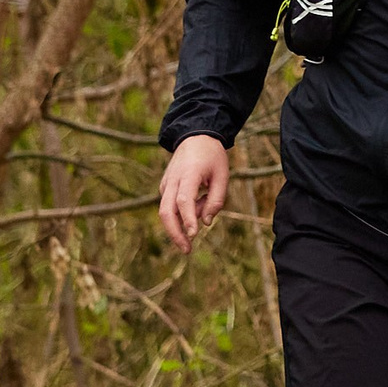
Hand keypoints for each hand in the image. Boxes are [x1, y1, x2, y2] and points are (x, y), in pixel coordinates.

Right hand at [157, 135, 232, 251]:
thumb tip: (206, 222)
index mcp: (189, 173)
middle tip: (187, 250)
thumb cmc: (212, 156)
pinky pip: (170, 206)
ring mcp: (166, 183)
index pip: (184, 200)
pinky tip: (197, 208)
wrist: (194, 136)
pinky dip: (181, 214)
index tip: (193, 235)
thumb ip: (216, 199)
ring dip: (178, 226)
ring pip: (165, 211)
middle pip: (166, 211)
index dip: (187, 219)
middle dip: (174, 233)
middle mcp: (172, 179)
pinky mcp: (165, 187)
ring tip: (192, 237)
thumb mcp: (222, 175)